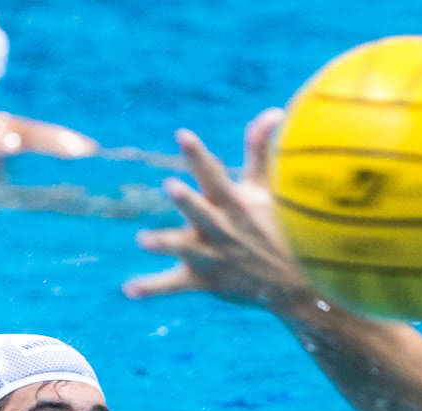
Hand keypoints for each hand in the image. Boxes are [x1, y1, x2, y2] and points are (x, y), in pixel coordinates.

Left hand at [122, 108, 318, 310]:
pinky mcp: (204, 280)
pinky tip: (129, 289)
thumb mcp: (268, 190)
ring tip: (143, 239)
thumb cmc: (277, 227)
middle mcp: (222, 229)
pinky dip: (152, 288)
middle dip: (188, 201)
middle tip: (171, 185)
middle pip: (202, 213)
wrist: (293, 284)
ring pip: (186, 250)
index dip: (198, 156)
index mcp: (234, 205)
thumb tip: (273, 111)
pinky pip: (175, 285)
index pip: (214, 176)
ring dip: (166, 244)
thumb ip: (259, 151)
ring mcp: (212, 257)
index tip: (182, 134)